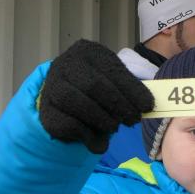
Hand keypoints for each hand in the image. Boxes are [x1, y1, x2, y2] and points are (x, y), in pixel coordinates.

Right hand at [39, 39, 153, 153]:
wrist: (65, 101)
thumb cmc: (97, 90)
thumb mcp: (115, 83)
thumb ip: (129, 91)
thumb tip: (148, 106)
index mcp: (88, 52)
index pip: (112, 70)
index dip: (132, 90)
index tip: (147, 107)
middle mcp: (66, 63)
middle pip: (94, 85)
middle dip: (118, 105)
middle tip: (132, 120)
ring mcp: (52, 85)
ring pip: (76, 102)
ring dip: (101, 119)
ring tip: (114, 127)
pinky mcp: (46, 110)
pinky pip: (67, 123)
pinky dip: (88, 135)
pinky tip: (99, 141)